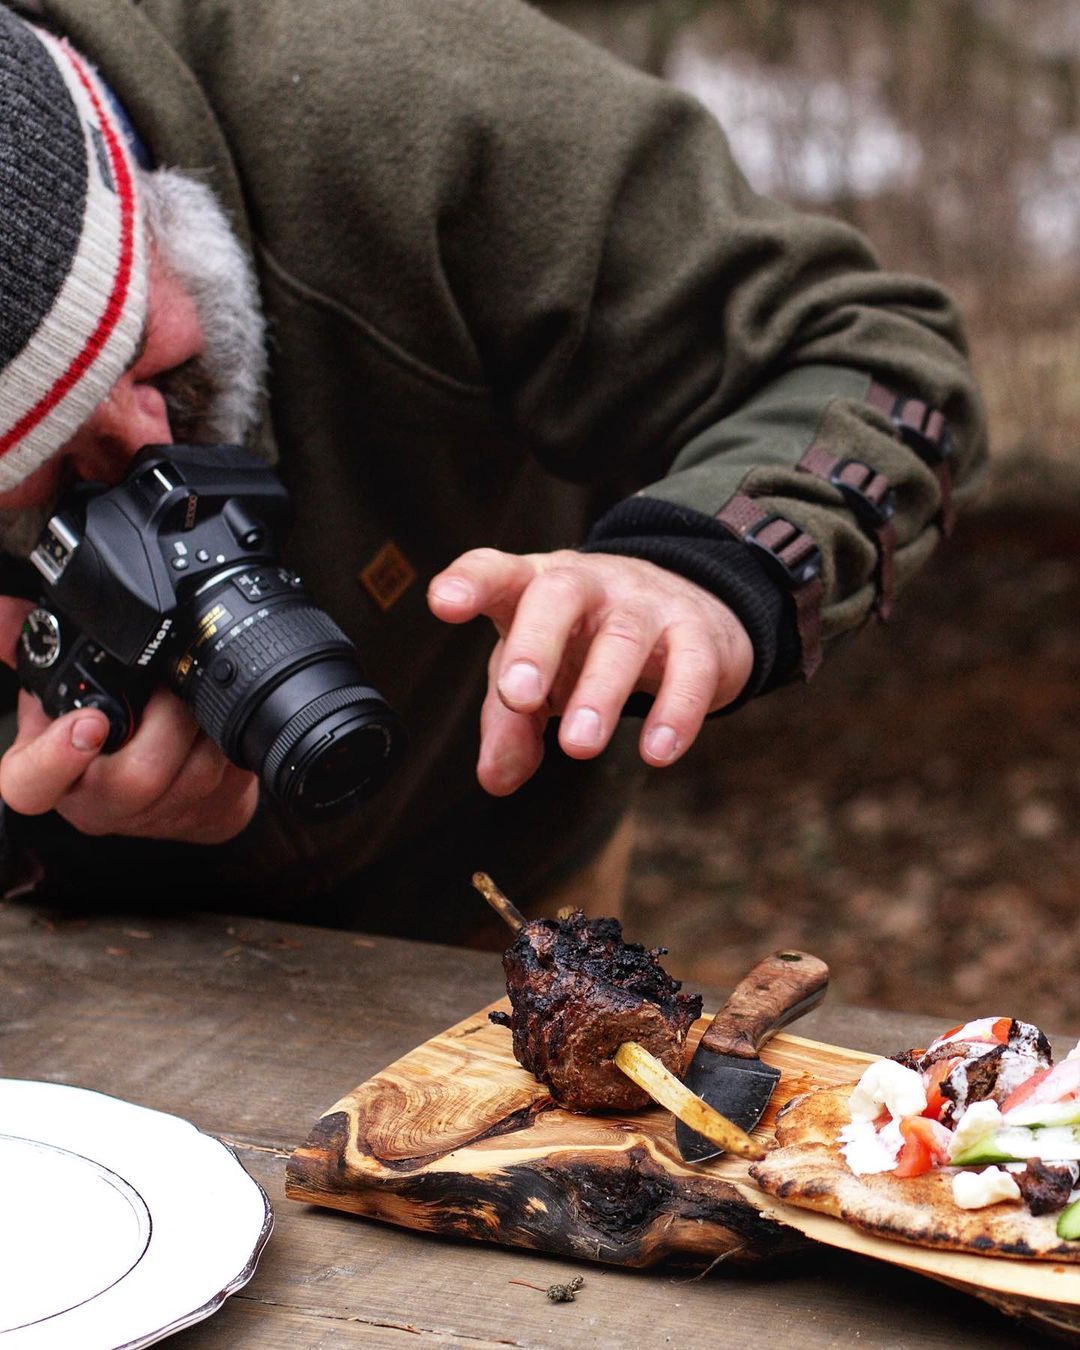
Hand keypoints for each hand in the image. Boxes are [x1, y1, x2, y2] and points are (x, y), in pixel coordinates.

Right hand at [0, 596, 258, 843]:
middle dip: (166, 719)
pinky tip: (218, 722)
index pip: (33, 784)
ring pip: (194, 776)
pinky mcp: (206, 819)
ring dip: (204, 724)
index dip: (57, 757)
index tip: (89, 723)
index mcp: (47, 775)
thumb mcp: (54, 689)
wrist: (157, 775)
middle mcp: (99, 806)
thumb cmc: (100, 729)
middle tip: (173, 684)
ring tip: (196, 696)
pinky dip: (230, 741)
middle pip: (138, 777)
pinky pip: (231, 781)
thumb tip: (4, 610)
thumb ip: (28, 645)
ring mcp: (154, 819)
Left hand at [427, 549, 753, 795]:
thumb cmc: (588, 644)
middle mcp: (590, 585)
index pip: (498, 572)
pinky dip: (677, 711)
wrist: (691, 612)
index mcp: (536, 586)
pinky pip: (691, 668)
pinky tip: (657, 752)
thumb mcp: (539, 679)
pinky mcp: (698, 635)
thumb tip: (496, 777)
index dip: (471, 583)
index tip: (444, 602)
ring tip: (578, 746)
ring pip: (623, 638)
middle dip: (536, 644)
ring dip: (600, 693)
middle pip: (559, 595)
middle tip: (520, 698)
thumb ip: (509, 724)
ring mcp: (647, 604)